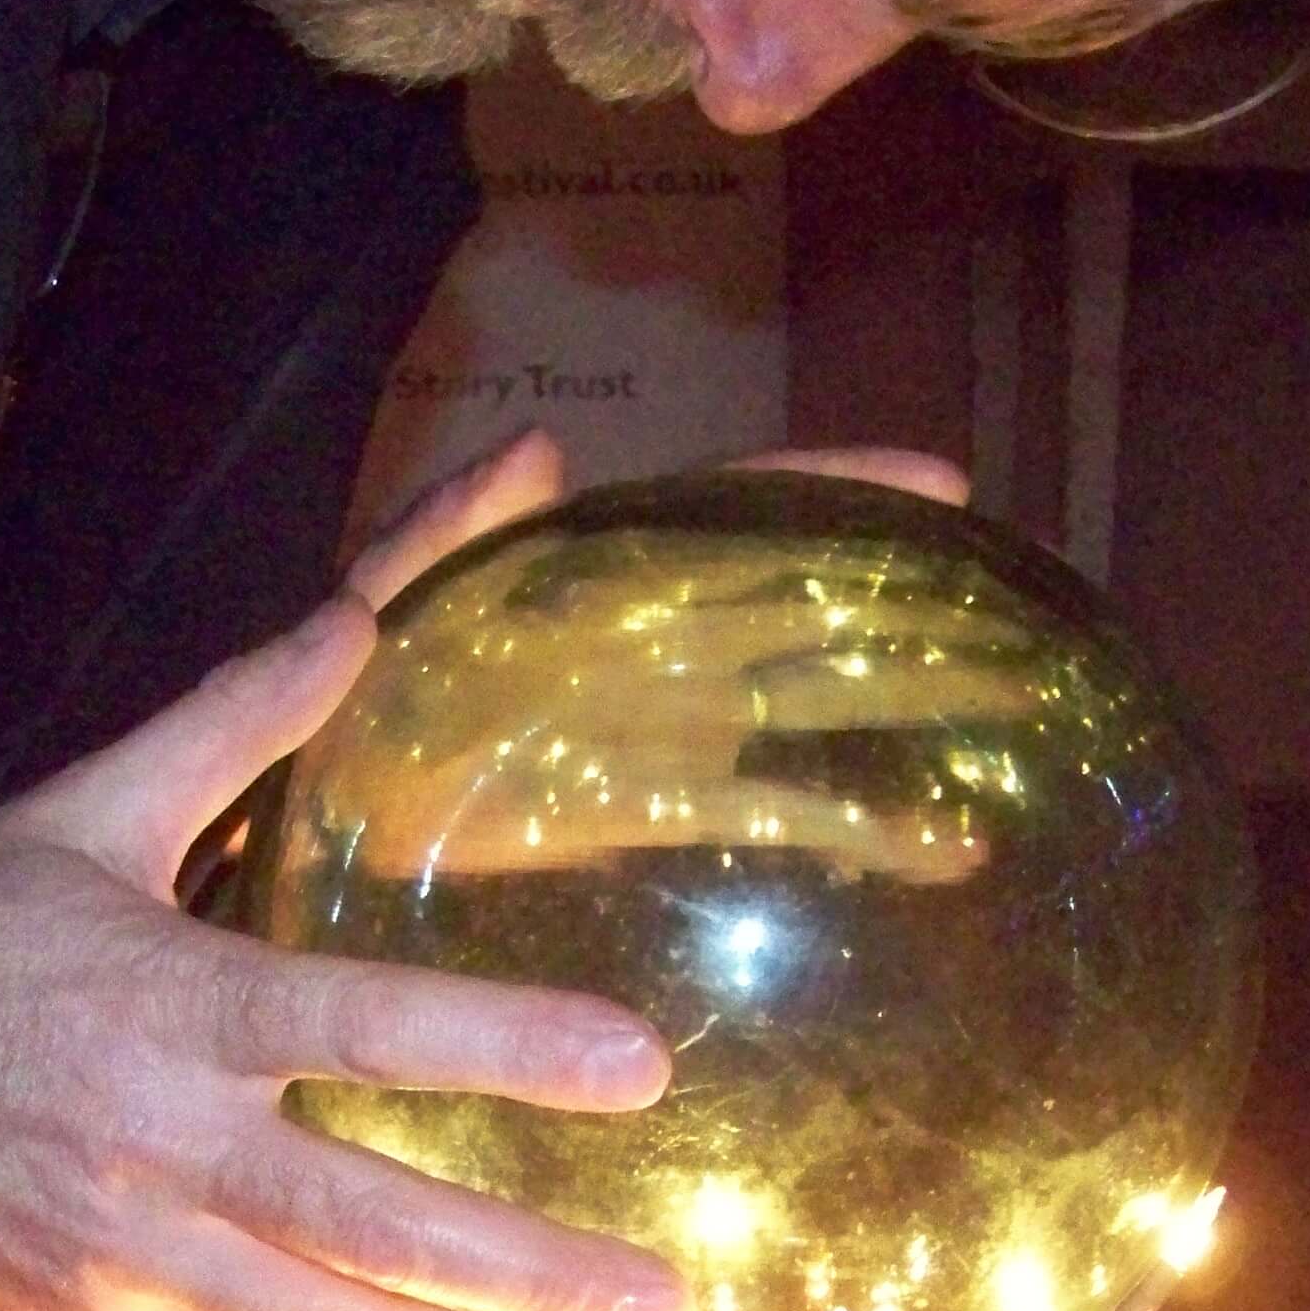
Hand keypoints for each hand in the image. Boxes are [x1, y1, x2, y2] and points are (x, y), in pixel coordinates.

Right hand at [0, 446, 702, 1310]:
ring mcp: (134, 1254)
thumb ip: (239, 719)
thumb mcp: (87, 809)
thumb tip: (363, 617)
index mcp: (167, 1005)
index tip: (638, 1068)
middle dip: (527, 1278)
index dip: (502, 1047)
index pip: (356, 1029)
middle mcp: (162, 1145)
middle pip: (369, 1224)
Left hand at [345, 435, 987, 883]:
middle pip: (797, 614)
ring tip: (1002, 735)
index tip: (941, 487)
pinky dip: (844, 840)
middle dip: (902, 614)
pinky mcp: (634, 835)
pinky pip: (756, 829)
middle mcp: (637, 658)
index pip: (729, 517)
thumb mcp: (370, 619)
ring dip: (898, 728)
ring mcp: (648, 749)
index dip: (831, 492)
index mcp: (586, 587)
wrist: (293, 853)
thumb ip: (437, 542)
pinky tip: (936, 861)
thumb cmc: (318, 729)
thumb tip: (545, 449)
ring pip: (799, 721)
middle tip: (1016, 627)